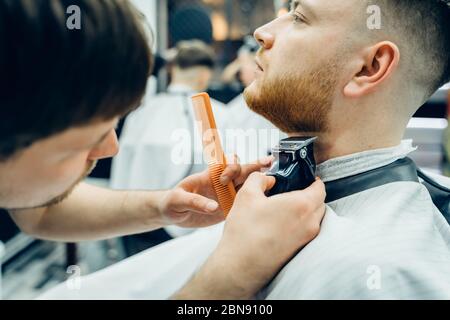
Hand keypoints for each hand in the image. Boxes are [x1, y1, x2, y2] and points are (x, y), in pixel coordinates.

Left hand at [158, 155, 273, 227]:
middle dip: (255, 165)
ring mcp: (226, 196)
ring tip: (274, 180)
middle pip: (242, 171)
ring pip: (247, 186)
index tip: (224, 179)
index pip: (224, 164)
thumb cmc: (171, 202)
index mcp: (209, 176)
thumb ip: (194, 201)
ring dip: (260, 181)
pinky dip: (256, 201)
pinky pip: (245, 204)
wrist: (170, 215)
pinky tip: (267, 201)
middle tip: (267, 162)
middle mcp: (221, 183)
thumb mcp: (177, 200)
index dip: (230, 166)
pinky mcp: (228, 209)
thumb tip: (214, 206)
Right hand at [173, 173, 325, 298]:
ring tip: (282, 207)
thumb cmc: (245, 231)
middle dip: (309, 195)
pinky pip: (306, 231)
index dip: (313, 180)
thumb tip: (267, 178)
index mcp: (302, 204)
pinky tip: (278, 223)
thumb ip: (258, 179)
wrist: (241, 266)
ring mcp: (306, 238)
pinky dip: (298, 224)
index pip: (320, 188)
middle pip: (318, 203)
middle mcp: (310, 222)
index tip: (304, 178)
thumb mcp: (246, 195)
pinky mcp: (299, 250)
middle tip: (291, 190)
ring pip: (313, 218)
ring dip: (304, 210)